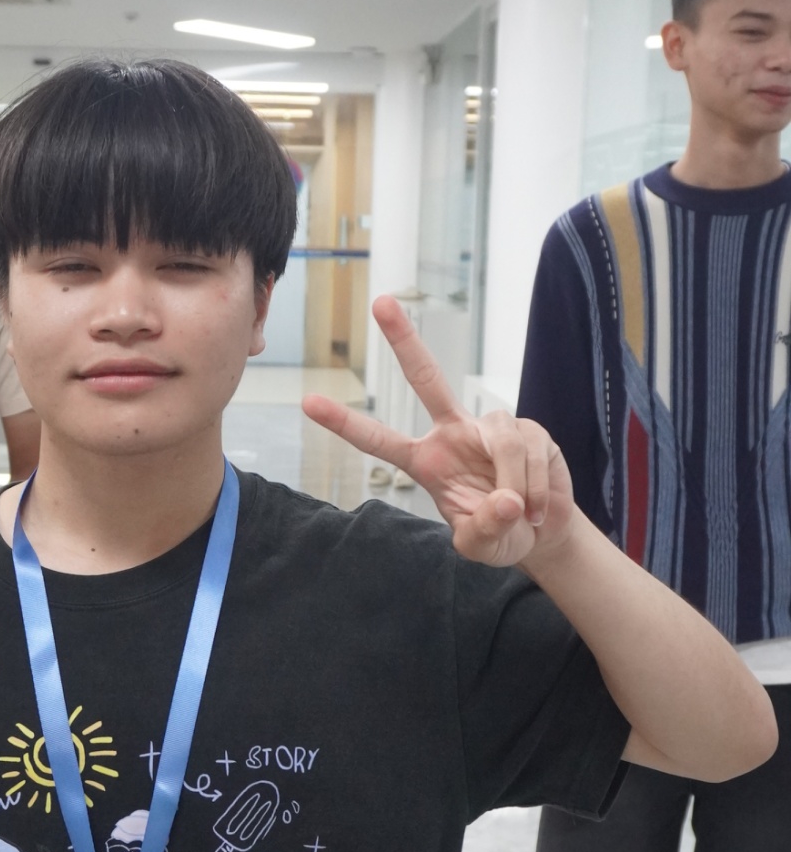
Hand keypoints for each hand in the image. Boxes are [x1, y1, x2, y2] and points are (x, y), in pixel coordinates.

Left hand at [302, 296, 575, 567]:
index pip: (380, 440)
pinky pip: (531, 451)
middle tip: (379, 303)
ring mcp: (491, 427)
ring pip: (502, 440)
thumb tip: (505, 501)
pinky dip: (538, 487)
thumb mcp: (483, 548)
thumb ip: (484, 530)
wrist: (542, 533)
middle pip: (426, 377)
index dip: (346, 424)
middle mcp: (454, 433)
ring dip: (515, 483)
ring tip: (523, 515)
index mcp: (427, 461)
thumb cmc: (500, 535)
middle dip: (404, 339)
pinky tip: (538, 506)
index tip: (309, 402)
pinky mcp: (529, 428)